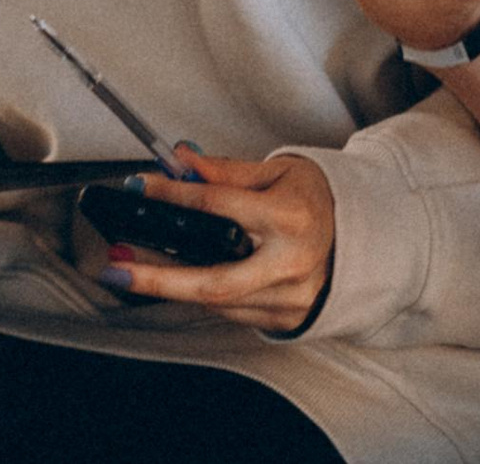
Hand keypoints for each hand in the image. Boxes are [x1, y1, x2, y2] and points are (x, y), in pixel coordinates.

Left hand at [97, 150, 335, 332]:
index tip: (141, 187)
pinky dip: (202, 296)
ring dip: (171, 288)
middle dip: (160, 279)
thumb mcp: (279, 171)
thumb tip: (181, 161)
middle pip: (214, 281)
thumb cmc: (316, 199)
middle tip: (116, 268)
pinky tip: (179, 280)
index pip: (220, 207)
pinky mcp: (286, 318)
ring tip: (132, 268)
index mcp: (290, 218)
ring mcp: (290, 297)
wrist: (362, 237)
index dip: (174, 196)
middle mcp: (291, 263)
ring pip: (219, 301)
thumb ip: (227, 172)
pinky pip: (232, 311)